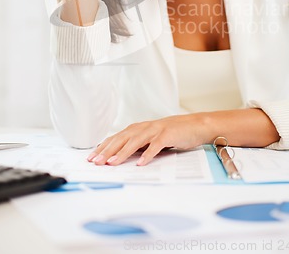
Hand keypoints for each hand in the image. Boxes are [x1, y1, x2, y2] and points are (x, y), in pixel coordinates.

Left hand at [87, 113, 212, 165]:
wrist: (196, 125)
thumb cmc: (173, 133)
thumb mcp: (152, 138)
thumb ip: (138, 145)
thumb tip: (120, 157)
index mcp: (139, 128)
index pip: (117, 137)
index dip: (103, 146)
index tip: (91, 157)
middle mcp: (145, 127)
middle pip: (122, 138)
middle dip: (107, 150)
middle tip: (95, 162)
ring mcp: (156, 130)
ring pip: (135, 141)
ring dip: (122, 152)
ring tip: (112, 163)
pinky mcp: (168, 135)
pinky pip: (156, 145)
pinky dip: (147, 154)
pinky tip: (140, 163)